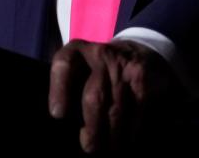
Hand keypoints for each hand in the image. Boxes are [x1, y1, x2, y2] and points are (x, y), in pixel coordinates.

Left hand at [48, 39, 182, 152]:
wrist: (135, 51)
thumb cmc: (95, 71)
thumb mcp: (77, 70)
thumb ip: (67, 91)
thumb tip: (62, 127)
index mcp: (76, 52)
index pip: (64, 66)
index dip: (59, 91)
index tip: (58, 114)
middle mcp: (99, 54)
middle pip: (94, 96)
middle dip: (92, 128)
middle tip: (89, 146)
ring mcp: (122, 65)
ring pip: (116, 108)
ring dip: (111, 135)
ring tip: (106, 147)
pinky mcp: (140, 77)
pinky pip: (135, 109)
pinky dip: (130, 129)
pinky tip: (124, 139)